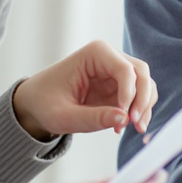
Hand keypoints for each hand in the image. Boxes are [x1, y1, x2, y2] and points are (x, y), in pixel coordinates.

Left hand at [14, 40, 157, 139]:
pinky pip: (139, 97)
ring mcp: (116, 73)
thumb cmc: (44, 104)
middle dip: (142, 99)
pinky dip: (139, 111)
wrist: (36, 105)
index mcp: (95, 54)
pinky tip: (127, 126)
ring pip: (145, 84)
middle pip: (141, 74)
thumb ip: (93, 118)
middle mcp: (110, 58)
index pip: (125, 69)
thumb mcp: (63, 116)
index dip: (131, 93)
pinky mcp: (119, 88)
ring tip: (135, 128)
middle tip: (136, 125)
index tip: (126, 118)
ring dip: (145, 106)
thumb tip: (124, 119)